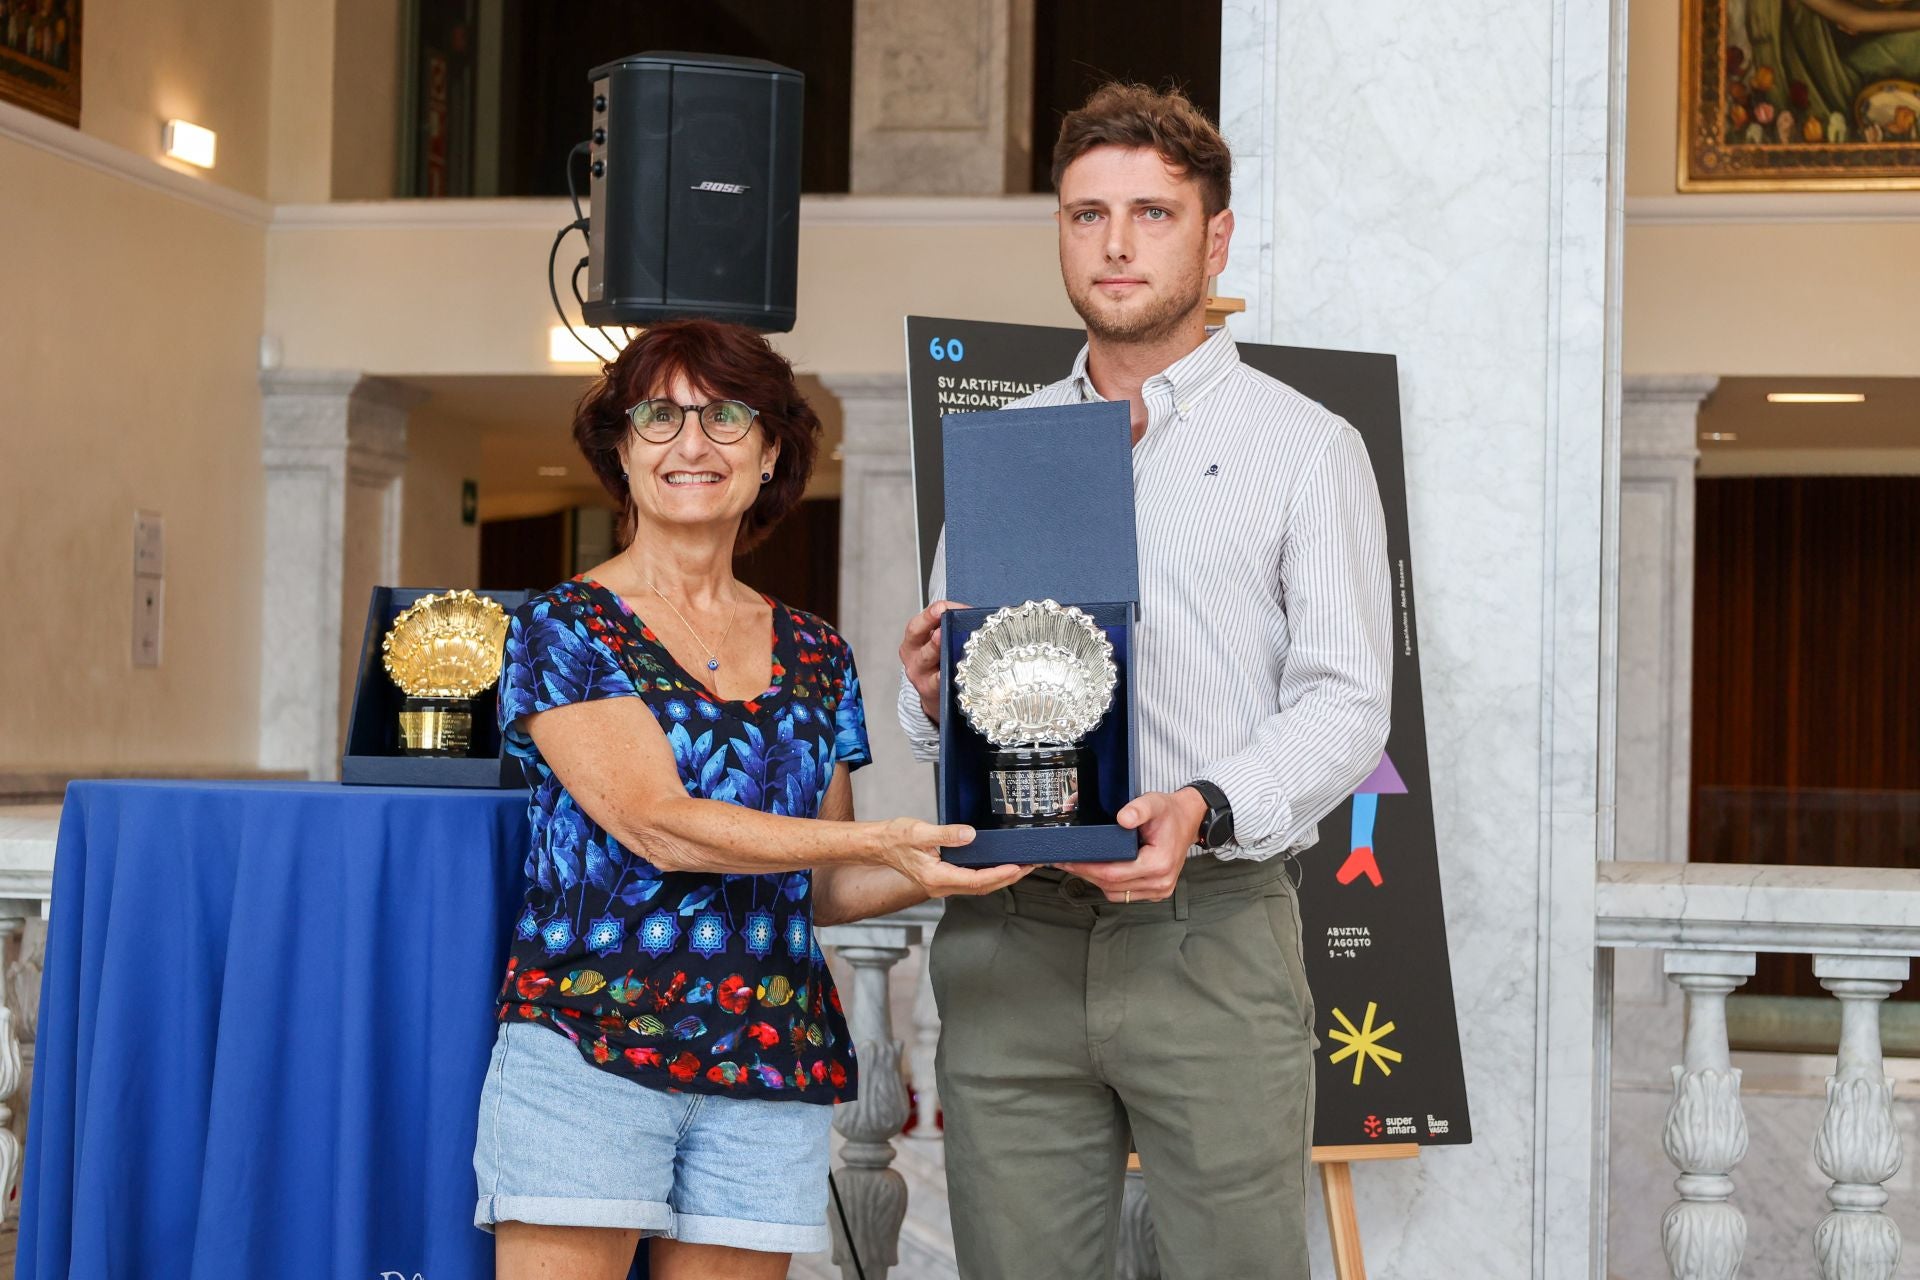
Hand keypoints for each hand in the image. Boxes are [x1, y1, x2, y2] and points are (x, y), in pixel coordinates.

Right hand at [877, 817, 1031, 898]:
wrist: (879, 845)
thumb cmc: (895, 838)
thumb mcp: (920, 832)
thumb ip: (946, 834)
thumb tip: (969, 835)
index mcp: (936, 877)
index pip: (975, 880)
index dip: (998, 875)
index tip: (1016, 867)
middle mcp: (940, 886)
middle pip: (981, 888)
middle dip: (1007, 878)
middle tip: (1029, 867)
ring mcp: (941, 884)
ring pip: (977, 887)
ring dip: (1000, 878)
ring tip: (1020, 866)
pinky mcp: (942, 879)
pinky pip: (970, 881)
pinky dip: (987, 875)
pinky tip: (997, 866)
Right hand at [899, 599, 967, 724]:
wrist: (935, 695)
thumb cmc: (939, 662)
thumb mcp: (936, 643)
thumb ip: (948, 627)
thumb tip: (970, 614)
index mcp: (913, 641)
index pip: (917, 624)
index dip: (929, 614)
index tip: (942, 607)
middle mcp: (912, 656)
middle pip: (917, 639)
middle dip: (929, 626)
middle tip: (942, 623)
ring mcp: (919, 674)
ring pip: (926, 659)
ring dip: (936, 649)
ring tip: (945, 640)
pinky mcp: (930, 690)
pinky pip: (938, 681)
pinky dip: (946, 675)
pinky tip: (954, 670)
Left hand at [1055, 788, 1206, 902]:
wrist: (1188, 821)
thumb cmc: (1170, 813)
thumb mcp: (1154, 802)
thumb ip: (1138, 809)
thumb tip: (1123, 818)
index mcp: (1159, 863)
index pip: (1114, 873)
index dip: (1088, 868)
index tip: (1069, 860)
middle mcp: (1161, 882)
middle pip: (1112, 886)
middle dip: (1086, 874)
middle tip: (1065, 862)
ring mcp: (1159, 890)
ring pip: (1117, 894)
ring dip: (1096, 882)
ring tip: (1079, 866)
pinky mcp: (1156, 892)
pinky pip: (1126, 895)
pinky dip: (1110, 886)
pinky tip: (1098, 872)